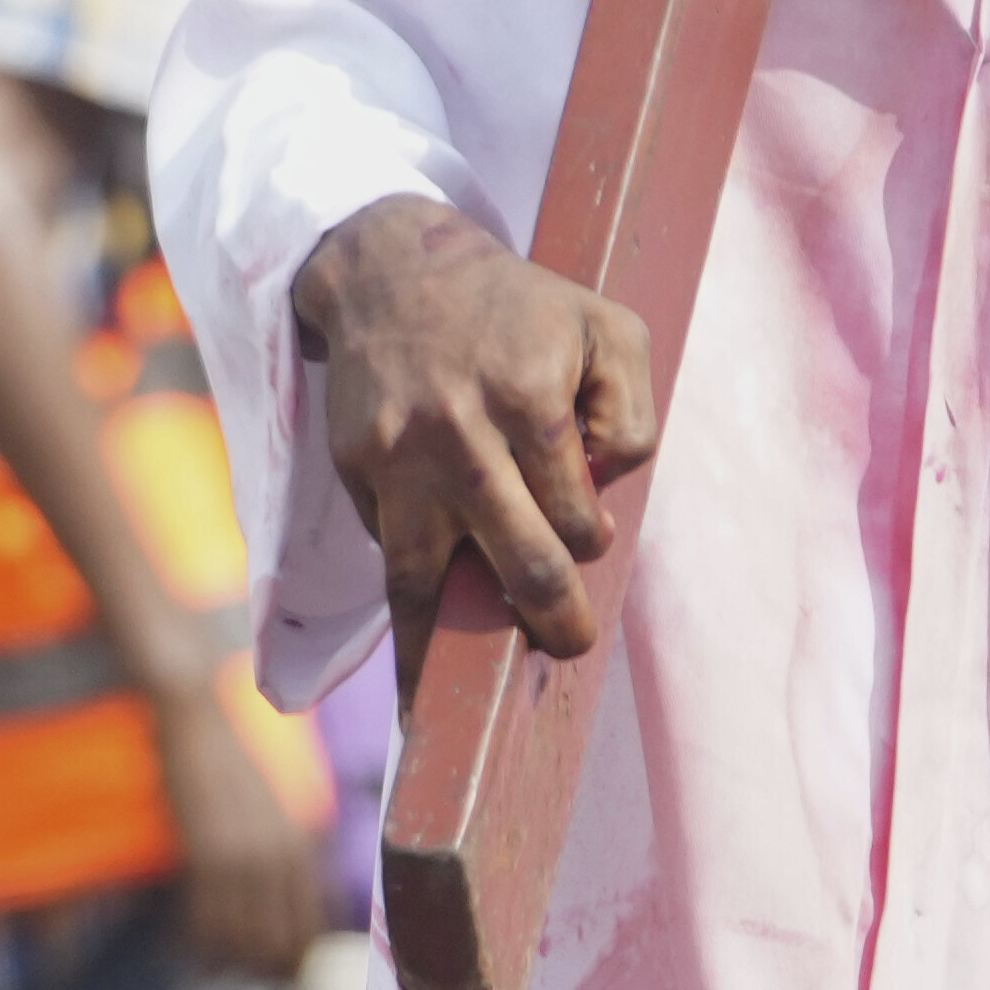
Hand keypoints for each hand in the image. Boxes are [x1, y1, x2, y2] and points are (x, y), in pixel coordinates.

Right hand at [154, 680, 333, 989]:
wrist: (197, 718)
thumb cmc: (229, 759)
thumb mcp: (275, 804)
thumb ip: (287, 848)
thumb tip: (290, 903)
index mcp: (303, 843)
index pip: (311, 923)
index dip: (296, 962)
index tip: (279, 980)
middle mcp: (281, 853)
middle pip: (281, 940)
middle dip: (264, 975)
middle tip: (244, 988)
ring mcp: (245, 855)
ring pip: (244, 938)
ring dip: (228, 967)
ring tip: (214, 978)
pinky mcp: (207, 853)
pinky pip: (207, 919)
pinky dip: (199, 946)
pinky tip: (190, 952)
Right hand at [301, 197, 653, 667]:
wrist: (391, 271)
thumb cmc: (516, 305)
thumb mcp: (606, 325)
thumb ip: (633, 408)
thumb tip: (610, 487)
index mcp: (531, 398)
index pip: (576, 515)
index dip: (588, 540)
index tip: (587, 541)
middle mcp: (460, 435)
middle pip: (517, 561)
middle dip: (550, 622)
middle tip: (566, 647)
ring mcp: (398, 460)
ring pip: (422, 583)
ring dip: (443, 655)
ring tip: (446, 718)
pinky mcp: (356, 471)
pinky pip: (387, 551)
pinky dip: (407, 597)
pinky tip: (420, 653)